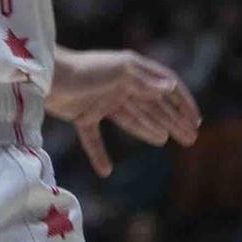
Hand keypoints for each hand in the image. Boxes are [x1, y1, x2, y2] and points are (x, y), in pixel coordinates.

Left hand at [47, 49, 201, 178]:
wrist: (46, 77)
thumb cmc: (84, 70)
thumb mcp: (119, 72)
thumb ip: (144, 82)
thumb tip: (171, 87)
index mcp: (132, 70)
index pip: (165, 87)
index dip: (183, 102)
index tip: (196, 121)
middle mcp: (120, 85)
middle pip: (152, 106)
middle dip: (172, 121)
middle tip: (190, 139)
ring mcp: (101, 101)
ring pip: (131, 119)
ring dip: (148, 130)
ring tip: (164, 141)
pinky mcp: (82, 115)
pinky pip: (94, 138)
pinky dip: (100, 154)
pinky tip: (107, 171)